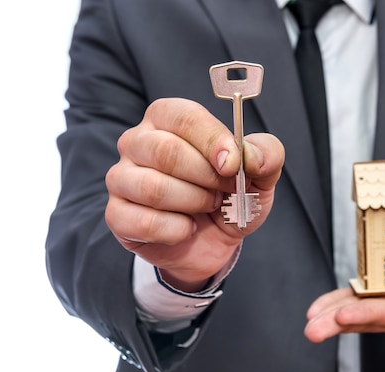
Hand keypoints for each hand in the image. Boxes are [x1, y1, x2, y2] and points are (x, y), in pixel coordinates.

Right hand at [105, 98, 284, 291]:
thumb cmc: (232, 197)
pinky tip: (187, 228)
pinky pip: (143, 222)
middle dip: (206, 178)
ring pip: (153, 187)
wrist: (215, 242)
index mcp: (169, 119)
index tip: (232, 165)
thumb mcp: (261, 175)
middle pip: (166, 151)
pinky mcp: (117, 215)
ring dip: (193, 203)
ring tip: (206, 206)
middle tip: (223, 191)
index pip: (183, 116)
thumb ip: (267, 155)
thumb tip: (251, 155)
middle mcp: (138, 141)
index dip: (212, 140)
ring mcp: (122, 178)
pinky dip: (176, 230)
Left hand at [305, 276, 384, 348]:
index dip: (374, 314)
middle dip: (341, 322)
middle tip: (314, 328)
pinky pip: (354, 303)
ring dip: (330, 316)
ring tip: (309, 322)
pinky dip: (333, 304)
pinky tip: (314, 308)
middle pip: (369, 317)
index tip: (347, 316)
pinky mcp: (379, 302)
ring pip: (356, 312)